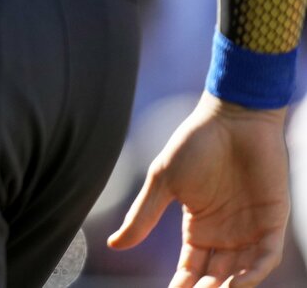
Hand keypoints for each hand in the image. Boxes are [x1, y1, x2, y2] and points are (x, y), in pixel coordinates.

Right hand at [108, 92, 289, 287]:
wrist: (233, 118)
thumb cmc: (195, 143)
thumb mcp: (163, 182)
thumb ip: (143, 216)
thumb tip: (114, 245)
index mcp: (198, 229)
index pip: (190, 270)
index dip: (181, 287)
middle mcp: (225, 236)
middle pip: (216, 278)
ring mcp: (251, 231)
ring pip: (241, 274)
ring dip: (228, 287)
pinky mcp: (273, 223)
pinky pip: (267, 257)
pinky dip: (255, 273)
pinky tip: (238, 282)